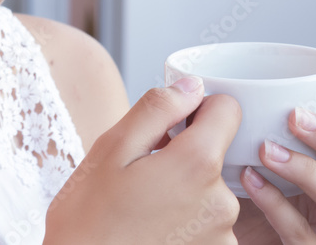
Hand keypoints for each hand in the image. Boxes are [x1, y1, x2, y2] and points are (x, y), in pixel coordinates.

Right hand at [45, 77, 241, 243]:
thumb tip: (192, 87)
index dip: (198, 108)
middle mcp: (221, 202)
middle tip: (140, 176)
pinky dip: (185, 222)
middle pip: (215, 154)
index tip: (169, 126)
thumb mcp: (110, 149)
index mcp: (196, 165)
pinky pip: (207, 224)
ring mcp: (222, 236)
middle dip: (182, 156)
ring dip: (183, 192)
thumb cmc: (88, 218)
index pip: (227, 110)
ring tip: (142, 208)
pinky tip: (151, 230)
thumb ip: (157, 109)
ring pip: (208, 190)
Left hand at [233, 89, 315, 243]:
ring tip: (267, 150)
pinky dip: (274, 203)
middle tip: (295, 117)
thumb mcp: (266, 150)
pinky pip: (300, 231)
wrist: (233, 234)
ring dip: (307, 171)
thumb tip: (232, 84)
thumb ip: (264, 122)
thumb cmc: (252, 187)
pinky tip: (250, 180)